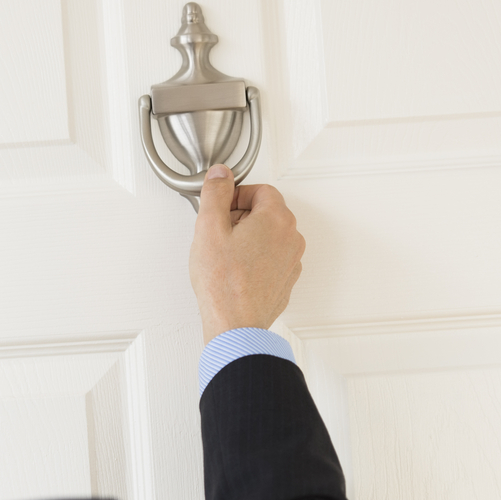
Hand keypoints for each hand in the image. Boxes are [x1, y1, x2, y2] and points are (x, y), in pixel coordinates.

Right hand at [189, 164, 304, 344]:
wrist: (235, 325)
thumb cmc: (223, 283)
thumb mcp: (209, 228)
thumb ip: (215, 193)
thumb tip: (220, 174)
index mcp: (277, 219)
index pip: (260, 190)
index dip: (235, 196)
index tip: (220, 209)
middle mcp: (291, 238)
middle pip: (266, 211)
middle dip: (240, 216)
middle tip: (218, 232)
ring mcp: (291, 262)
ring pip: (269, 236)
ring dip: (247, 238)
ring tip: (224, 255)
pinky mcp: (285, 281)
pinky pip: (271, 258)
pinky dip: (254, 258)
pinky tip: (234, 272)